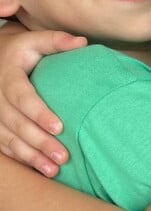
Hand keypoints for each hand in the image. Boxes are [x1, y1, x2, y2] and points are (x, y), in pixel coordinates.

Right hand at [0, 23, 85, 175]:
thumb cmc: (23, 50)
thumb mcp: (36, 39)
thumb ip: (57, 40)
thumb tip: (83, 42)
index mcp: (8, 76)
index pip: (22, 97)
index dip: (39, 113)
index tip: (60, 126)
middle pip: (16, 124)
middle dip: (39, 142)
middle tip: (63, 156)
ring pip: (8, 140)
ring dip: (31, 156)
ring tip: (54, 169)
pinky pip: (4, 147)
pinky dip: (22, 159)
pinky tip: (41, 170)